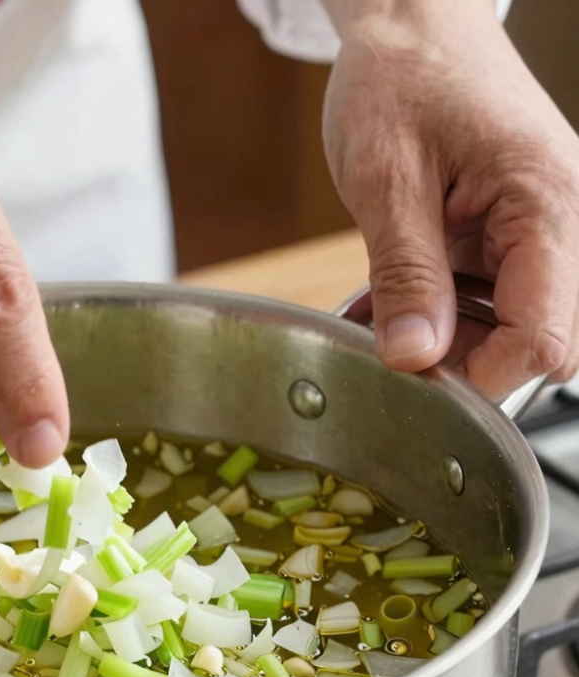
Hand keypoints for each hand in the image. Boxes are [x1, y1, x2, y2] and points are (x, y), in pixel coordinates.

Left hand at [322, 1, 578, 397]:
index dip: (481, 373)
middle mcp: (560, 221)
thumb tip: (414, 357)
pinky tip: (390, 301)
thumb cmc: (403, 77)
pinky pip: (487, 300)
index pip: (547, 337)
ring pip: (511, 326)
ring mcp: (537, 229)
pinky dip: (438, 313)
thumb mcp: (387, 180)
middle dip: (464, 358)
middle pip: (538, 340)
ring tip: (381, 314)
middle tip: (394, 343)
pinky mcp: (508, 234)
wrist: (411, 26)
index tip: (416, 375)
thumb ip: (405, 275)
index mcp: (548, 204)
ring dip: (445, 337)